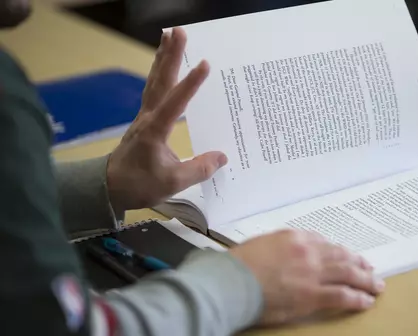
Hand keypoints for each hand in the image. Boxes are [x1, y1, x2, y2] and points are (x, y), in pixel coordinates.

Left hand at [107, 28, 226, 212]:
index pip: (175, 103)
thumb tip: (222, 157)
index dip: (190, 84)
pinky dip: (160, 73)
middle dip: (170, 55)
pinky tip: (164, 66)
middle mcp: (148, 117)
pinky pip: (154, 90)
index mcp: (155, 130)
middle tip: (178, 31)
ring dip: (163, 58)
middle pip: (160, 81)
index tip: (205, 64)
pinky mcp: (145, 120)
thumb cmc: (139, 184)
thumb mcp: (172, 182)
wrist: (109, 187)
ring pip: (155, 82)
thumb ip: (199, 169)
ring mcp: (145, 116)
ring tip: (169, 36)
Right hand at [229, 230, 384, 324]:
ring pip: (348, 273)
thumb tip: (286, 254)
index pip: (323, 242)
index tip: (344, 255)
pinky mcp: (312, 295)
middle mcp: (308, 252)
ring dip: (365, 280)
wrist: (231, 281)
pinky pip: (342, 295)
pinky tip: (366, 300)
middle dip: (358, 263)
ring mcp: (312, 273)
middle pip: (341, 256)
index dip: (338, 251)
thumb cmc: (238, 266)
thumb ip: (279, 246)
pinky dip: (357, 298)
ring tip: (376, 285)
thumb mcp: (259, 245)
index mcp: (294, 237)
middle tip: (369, 268)